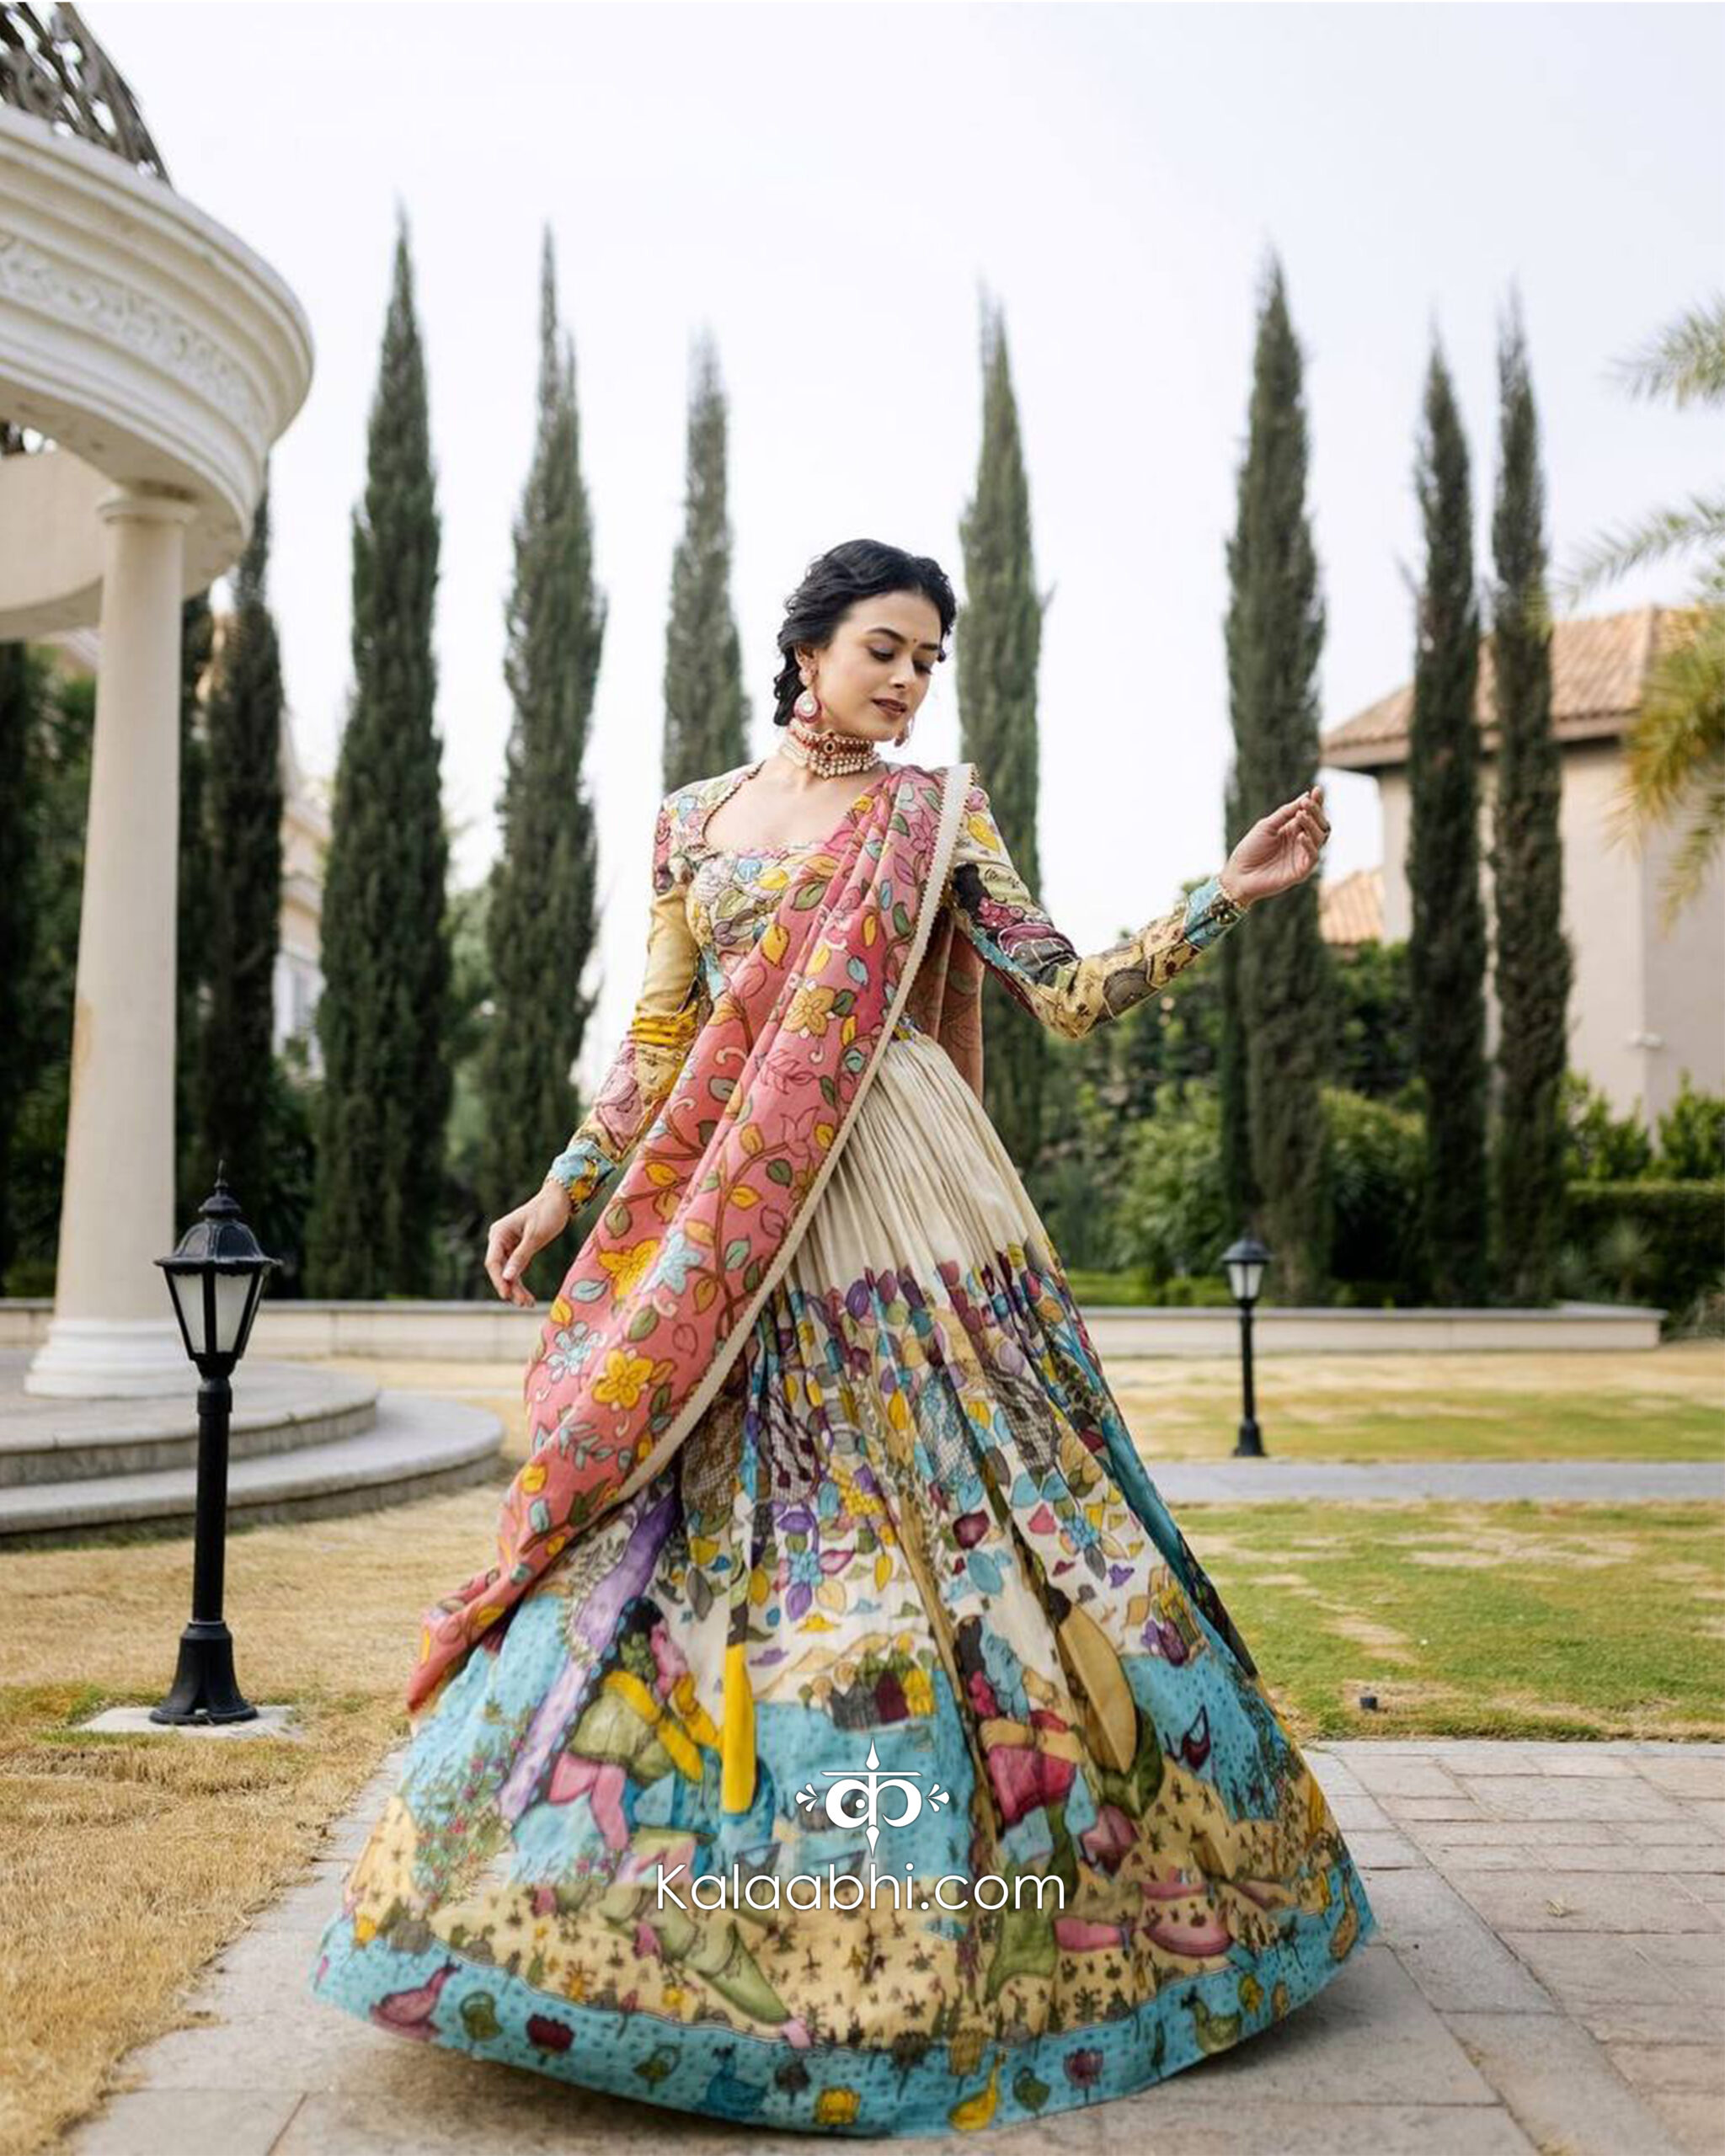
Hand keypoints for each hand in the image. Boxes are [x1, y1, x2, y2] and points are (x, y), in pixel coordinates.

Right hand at [485, 1181, 572, 1307]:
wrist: (558, 1200)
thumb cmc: (547, 1213)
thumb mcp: (535, 1236)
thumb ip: (521, 1256)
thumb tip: (508, 1277)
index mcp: (499, 1233)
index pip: (493, 1261)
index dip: (498, 1280)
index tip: (507, 1295)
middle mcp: (499, 1240)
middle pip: (499, 1269)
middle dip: (509, 1287)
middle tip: (522, 1303)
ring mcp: (507, 1245)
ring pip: (507, 1272)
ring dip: (516, 1288)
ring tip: (527, 1304)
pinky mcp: (517, 1250)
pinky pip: (515, 1269)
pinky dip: (520, 1282)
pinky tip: (526, 1296)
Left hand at [1222, 783, 1330, 905]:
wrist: (1238, 874)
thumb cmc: (1250, 849)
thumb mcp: (1266, 826)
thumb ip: (1285, 813)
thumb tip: (1305, 795)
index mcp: (1294, 829)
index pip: (1311, 814)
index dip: (1316, 802)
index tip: (1317, 789)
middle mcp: (1301, 842)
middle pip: (1320, 824)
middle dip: (1316, 812)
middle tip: (1306, 803)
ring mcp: (1302, 856)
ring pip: (1320, 838)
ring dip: (1311, 825)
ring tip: (1300, 816)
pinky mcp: (1301, 872)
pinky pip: (1313, 857)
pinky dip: (1309, 845)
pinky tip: (1300, 836)